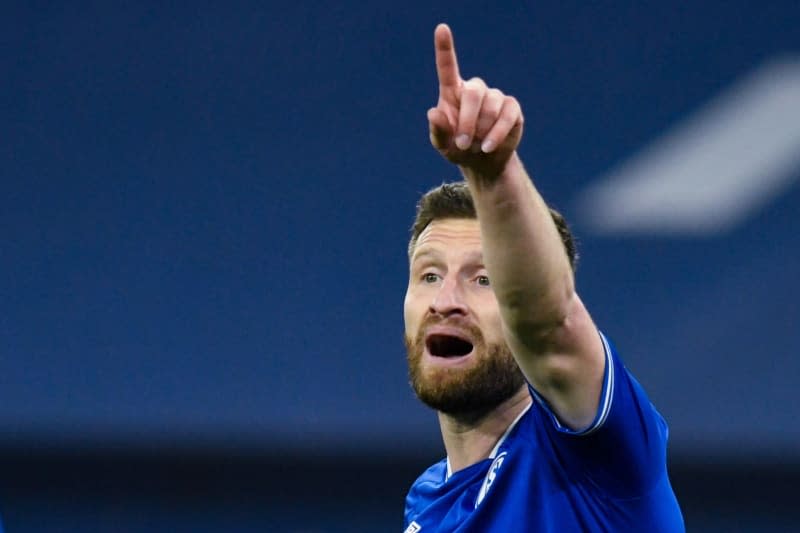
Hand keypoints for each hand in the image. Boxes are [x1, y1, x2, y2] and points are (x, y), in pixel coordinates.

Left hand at [428, 24, 523, 178]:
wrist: (483, 162)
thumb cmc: (458, 148)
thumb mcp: (443, 145)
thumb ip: (438, 130)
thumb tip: (433, 113)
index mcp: (452, 92)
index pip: (447, 66)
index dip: (445, 47)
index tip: (441, 28)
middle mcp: (474, 90)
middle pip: (474, 92)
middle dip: (468, 120)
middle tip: (463, 143)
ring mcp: (495, 97)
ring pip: (492, 106)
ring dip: (482, 130)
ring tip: (478, 147)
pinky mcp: (512, 108)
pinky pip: (507, 115)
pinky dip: (497, 133)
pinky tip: (489, 146)